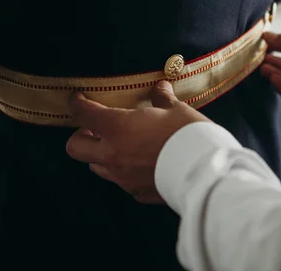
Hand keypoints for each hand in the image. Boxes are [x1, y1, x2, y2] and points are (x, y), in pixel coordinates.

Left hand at [65, 81, 209, 203]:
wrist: (205, 172)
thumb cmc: (188, 135)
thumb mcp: (176, 109)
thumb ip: (162, 98)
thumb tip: (160, 88)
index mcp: (117, 128)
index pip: (83, 113)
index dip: (76, 104)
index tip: (78, 99)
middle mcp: (112, 154)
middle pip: (75, 147)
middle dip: (81, 135)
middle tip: (97, 127)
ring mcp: (123, 177)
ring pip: (96, 167)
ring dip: (101, 155)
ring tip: (120, 145)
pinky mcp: (137, 193)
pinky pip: (122, 182)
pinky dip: (125, 172)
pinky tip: (141, 164)